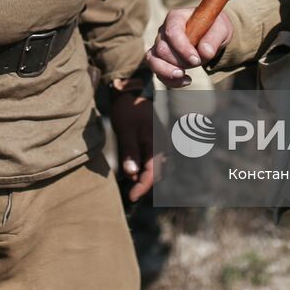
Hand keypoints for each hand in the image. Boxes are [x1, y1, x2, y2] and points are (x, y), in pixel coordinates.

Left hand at [109, 87, 157, 201]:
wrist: (132, 92)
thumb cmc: (128, 110)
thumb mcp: (125, 131)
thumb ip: (130, 153)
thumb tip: (131, 174)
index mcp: (157, 142)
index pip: (152, 172)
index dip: (142, 187)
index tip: (131, 197)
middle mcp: (164, 144)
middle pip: (158, 173)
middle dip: (145, 183)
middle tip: (131, 189)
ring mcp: (163, 142)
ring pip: (158, 167)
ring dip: (146, 175)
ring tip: (132, 178)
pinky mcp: (158, 141)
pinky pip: (156, 159)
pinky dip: (147, 167)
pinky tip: (137, 167)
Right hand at [146, 8, 231, 86]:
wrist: (211, 36)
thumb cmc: (214, 28)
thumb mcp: (221, 29)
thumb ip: (214, 38)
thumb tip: (205, 52)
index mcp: (176, 17)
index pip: (172, 32)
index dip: (182, 48)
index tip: (196, 60)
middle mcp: (164, 30)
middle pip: (162, 48)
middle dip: (179, 61)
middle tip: (197, 63)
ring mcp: (160, 45)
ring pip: (153, 60)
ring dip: (167, 72)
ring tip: (184, 76)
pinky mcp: (160, 59)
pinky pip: (157, 72)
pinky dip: (170, 80)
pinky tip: (187, 80)